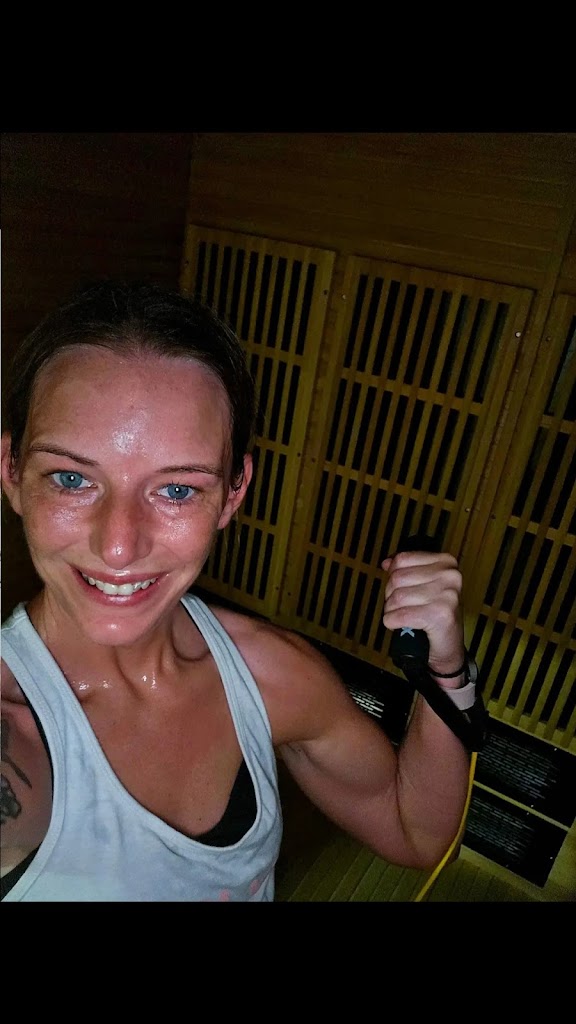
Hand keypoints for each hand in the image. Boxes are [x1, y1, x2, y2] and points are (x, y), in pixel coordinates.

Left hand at [381, 550, 464, 674]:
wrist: (449, 646)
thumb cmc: (437, 615)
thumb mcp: (424, 585)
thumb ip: (406, 570)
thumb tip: (386, 562)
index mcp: (446, 562)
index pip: (402, 559)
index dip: (393, 575)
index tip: (401, 587)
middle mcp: (449, 576)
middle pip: (397, 578)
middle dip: (391, 595)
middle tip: (403, 606)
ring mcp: (446, 595)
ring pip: (396, 598)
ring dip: (392, 611)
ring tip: (404, 616)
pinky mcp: (439, 615)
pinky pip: (399, 615)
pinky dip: (393, 622)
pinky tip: (401, 625)